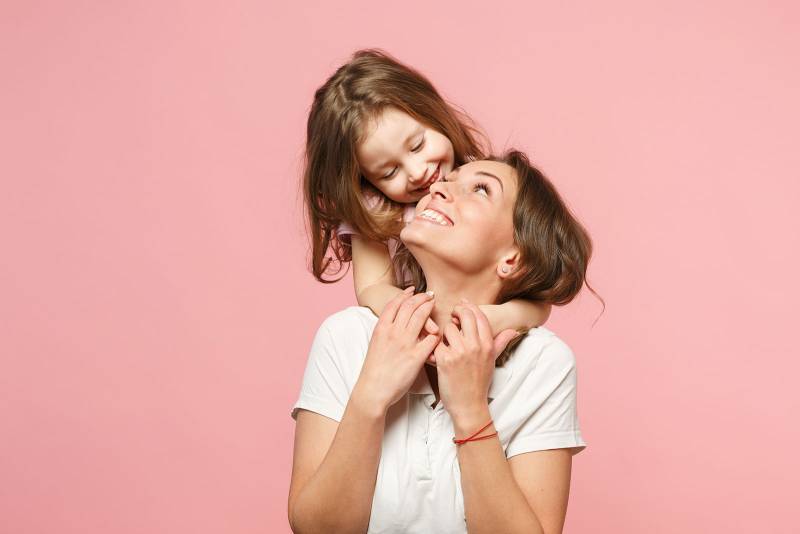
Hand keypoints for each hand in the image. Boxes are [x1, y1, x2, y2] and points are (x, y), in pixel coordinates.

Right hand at [355, 287, 439, 411]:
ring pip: (421, 317)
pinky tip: (439, 332)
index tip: (412, 290)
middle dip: (421, 297)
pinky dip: (436, 333)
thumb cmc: (374, 369)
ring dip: (429, 308)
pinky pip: (431, 339)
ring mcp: (405, 344)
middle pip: (410, 306)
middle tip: (429, 295)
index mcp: (381, 328)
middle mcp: (393, 332)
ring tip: (435, 305)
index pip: (394, 303)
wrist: (373, 390)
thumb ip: (386, 331)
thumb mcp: (375, 344)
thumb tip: (395, 322)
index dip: (405, 294)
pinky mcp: (415, 357)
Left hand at [433, 299, 518, 421]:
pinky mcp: (444, 360)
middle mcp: (475, 346)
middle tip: (453, 316)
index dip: (470, 306)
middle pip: (465, 315)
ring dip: (446, 332)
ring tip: (447, 341)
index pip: (479, 316)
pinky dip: (436, 346)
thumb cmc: (479, 383)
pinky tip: (438, 352)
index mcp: (488, 345)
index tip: (463, 304)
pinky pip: (437, 343)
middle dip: (457, 311)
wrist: (469, 405)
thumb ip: (501, 343)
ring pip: (448, 328)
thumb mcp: (492, 361)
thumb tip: (513, 330)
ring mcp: (460, 352)